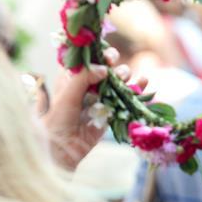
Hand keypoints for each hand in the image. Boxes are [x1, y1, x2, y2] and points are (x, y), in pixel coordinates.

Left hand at [44, 47, 147, 168]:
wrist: (61, 148)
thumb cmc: (57, 119)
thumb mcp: (67, 94)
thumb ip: (84, 78)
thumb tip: (104, 69)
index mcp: (71, 76)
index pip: (87, 57)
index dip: (97, 52)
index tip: (106, 55)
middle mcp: (86, 84)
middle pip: (104, 66)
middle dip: (113, 63)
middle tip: (115, 67)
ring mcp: (99, 98)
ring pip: (116, 81)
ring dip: (124, 75)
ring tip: (127, 78)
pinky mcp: (110, 112)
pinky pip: (124, 99)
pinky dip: (135, 90)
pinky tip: (143, 82)